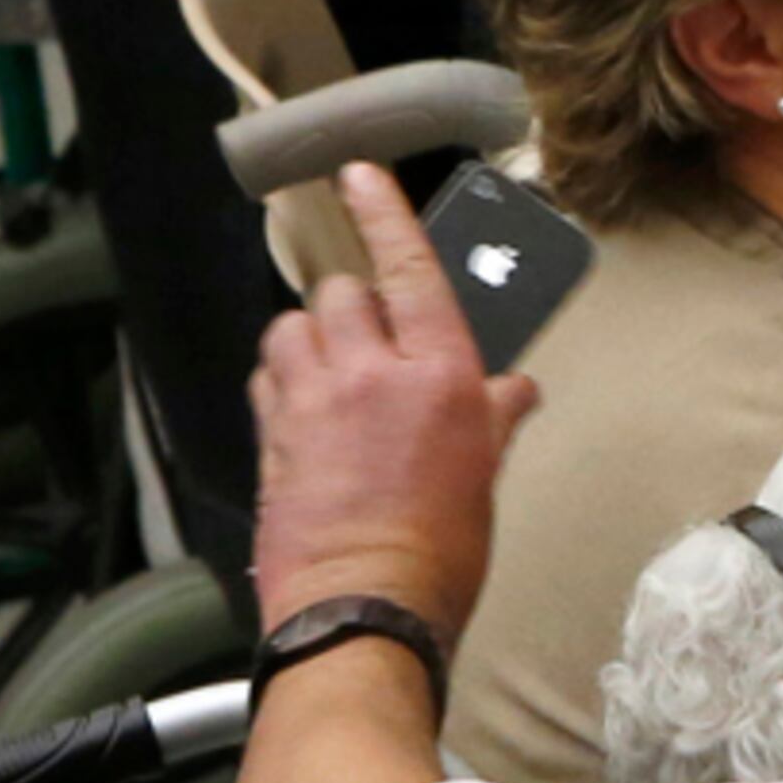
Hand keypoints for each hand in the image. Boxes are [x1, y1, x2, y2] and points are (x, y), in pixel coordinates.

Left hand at [246, 164, 538, 643]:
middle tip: (373, 337)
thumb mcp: (487, 472)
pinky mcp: (272, 439)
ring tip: (328, 363)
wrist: (365, 608)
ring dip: (308, 334)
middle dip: (352, 305)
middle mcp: (370, 375)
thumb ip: (494, 416)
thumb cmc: (440, 550)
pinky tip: (301, 404)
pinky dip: (281, 377)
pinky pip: (267, 379)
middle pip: (340, 294)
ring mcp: (311, 404)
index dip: (381, 214)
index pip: (407, 269)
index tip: (358, 174)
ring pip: (291, 328)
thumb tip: (515, 390)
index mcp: (438, 374)